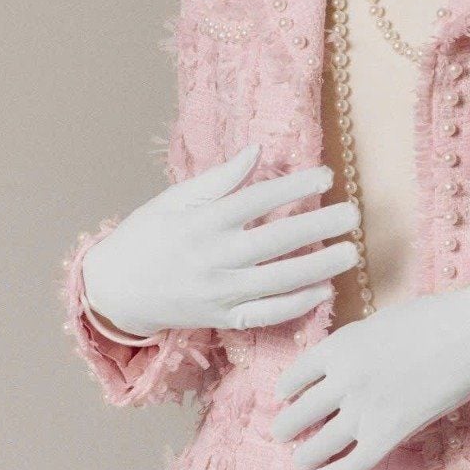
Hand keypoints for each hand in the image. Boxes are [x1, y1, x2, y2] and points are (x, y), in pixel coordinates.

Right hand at [82, 144, 360, 338]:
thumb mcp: (174, 200)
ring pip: (278, 280)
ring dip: (318, 267)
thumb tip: (256, 151)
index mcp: (202, 222)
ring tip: (350, 253)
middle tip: (353, 214)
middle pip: (275, 240)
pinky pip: (266, 314)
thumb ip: (218, 179)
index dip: (294, 186)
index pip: (257, 200)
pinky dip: (296, 305)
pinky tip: (323, 290)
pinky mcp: (223, 318)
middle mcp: (213, 257)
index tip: (326, 176)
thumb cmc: (147, 236)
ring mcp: (219, 291)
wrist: (116, 290)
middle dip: (317, 226)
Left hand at [268, 286, 469, 469]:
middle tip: (283, 434)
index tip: (284, 399)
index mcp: (337, 347)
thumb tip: (345, 364)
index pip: (294, 377)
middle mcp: (341, 381)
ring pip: (318, 445)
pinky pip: (351, 465)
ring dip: (304, 456)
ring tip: (300, 461)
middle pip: (298, 414)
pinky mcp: (388, 435)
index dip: (286, 392)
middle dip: (286, 427)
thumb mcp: (378, 322)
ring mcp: (363, 411)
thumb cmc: (433, 319)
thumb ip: (354, 346)